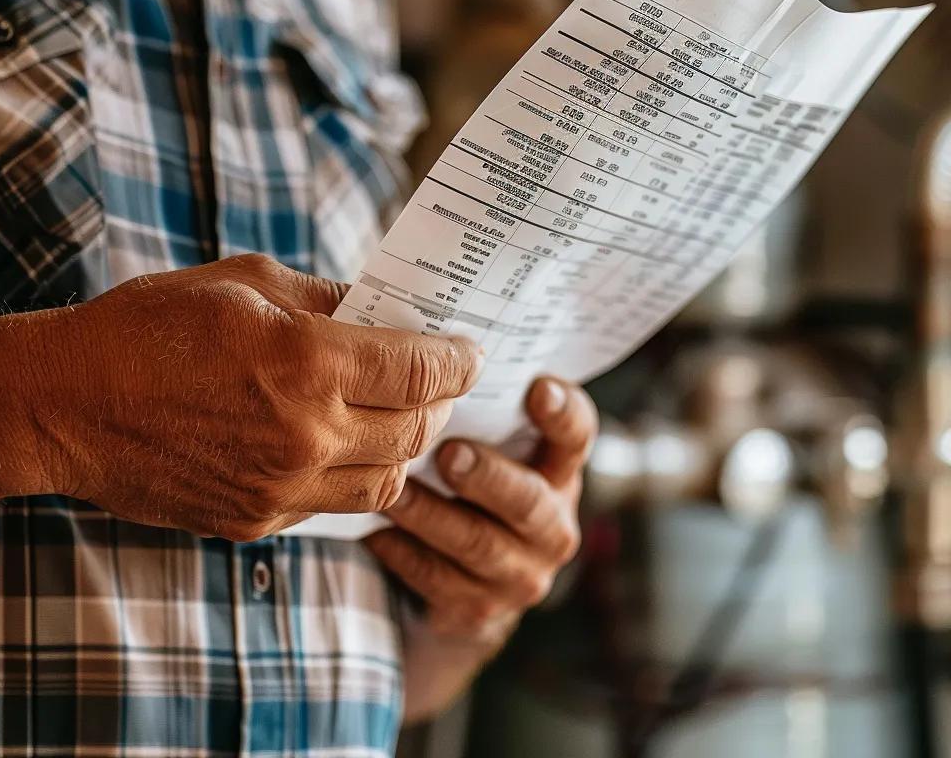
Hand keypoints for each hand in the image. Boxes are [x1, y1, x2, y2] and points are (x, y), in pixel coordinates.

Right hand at [27, 254, 481, 538]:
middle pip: (415, 429)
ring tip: (400, 415)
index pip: (419, 370)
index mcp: (307, 364)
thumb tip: (378, 310)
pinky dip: (357, 477)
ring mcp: (280, 489)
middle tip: (441, 378)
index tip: (471, 350)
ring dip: (407, 447)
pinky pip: (335, 506)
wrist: (63, 405)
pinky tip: (344, 446)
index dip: (457, 359)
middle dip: (440, 401)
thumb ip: (325, 298)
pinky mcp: (255, 522)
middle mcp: (305, 437)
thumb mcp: (245, 282)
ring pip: (386, 482)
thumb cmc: (148, 327)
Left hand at [366, 377, 596, 644]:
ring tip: (394, 490)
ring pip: (478, 544)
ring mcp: (522, 571)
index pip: (577, 434)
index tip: (537, 387)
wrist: (464, 578)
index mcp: (557, 468)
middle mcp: (552, 522)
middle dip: (488, 477)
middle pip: (529, 500)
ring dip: (431, 515)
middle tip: (449, 454)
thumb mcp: (484, 442)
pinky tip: (375, 531)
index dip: (563, 412)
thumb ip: (474, 405)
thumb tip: (429, 343)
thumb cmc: (467, 481)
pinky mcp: (480, 609)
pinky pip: (440, 582)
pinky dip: (404, 554)